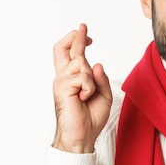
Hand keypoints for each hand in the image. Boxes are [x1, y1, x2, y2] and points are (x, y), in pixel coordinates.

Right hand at [52, 23, 112, 152]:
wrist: (82, 137)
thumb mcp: (103, 95)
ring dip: (91, 78)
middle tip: (83, 27)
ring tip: (87, 95)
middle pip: (63, 48)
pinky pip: (83, 77)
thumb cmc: (90, 118)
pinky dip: (89, 87)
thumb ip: (101, 79)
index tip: (85, 33)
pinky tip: (83, 98)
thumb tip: (96, 63)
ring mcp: (61, 81)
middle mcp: (64, 77)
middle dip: (75, 37)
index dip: (77, 40)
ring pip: (81, 63)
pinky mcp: (61, 87)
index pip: (71, 54)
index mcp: (72, 78)